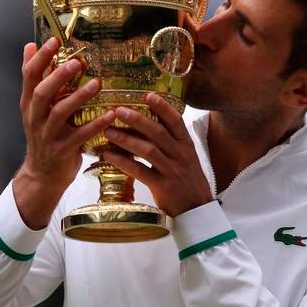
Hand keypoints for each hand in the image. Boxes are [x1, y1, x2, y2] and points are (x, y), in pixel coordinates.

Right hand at [14, 38, 114, 228]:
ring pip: (60, 113)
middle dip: (58, 76)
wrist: (42, 175)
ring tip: (96, 84)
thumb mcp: (35, 107)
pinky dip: (95, 125)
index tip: (54, 40)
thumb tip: (29, 45)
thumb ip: (37, 78)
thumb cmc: (44, 134)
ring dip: (78, 97)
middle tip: (76, 62)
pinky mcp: (62, 151)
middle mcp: (35, 117)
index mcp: (29, 103)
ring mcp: (47, 135)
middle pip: (42, 93)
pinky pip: (80, 136)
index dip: (40, 57)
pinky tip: (111, 115)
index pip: (29, 76)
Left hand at [102, 93, 212, 216]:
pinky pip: (140, 172)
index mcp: (187, 146)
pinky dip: (123, 162)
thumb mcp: (186, 159)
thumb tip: (145, 126)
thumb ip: (170, 143)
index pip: (176, 121)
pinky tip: (109, 156)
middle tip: (118, 110)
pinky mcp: (163, 187)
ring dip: (127, 139)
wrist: (198, 211)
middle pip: (158, 132)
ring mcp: (172, 171)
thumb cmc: (187, 182)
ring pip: (148, 150)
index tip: (148, 95)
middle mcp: (181, 155)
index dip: (162, 107)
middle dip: (137, 119)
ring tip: (108, 131)